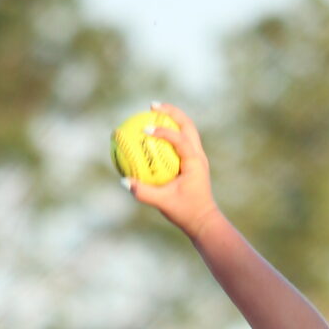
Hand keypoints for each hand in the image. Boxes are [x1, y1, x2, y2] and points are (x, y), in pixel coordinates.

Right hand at [124, 102, 217, 239]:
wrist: (204, 222)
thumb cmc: (186, 213)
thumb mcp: (164, 204)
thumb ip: (144, 192)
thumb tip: (124, 181)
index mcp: (194, 162)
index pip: (179, 139)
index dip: (162, 131)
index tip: (145, 129)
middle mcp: (198, 155)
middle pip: (187, 124)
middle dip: (170, 111)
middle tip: (151, 106)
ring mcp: (198, 158)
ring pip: (187, 130)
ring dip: (172, 118)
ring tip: (154, 112)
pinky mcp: (194, 162)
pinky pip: (182, 141)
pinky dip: (170, 133)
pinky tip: (155, 135)